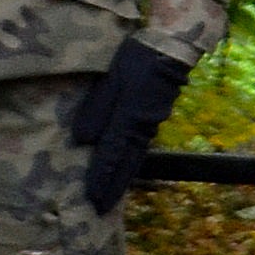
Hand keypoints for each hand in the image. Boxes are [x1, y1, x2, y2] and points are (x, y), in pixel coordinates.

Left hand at [64, 39, 192, 214]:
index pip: (110, 155)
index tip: (92, 199)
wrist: (172, 46)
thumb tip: (82, 140)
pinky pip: (141, 146)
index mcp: (128, 117)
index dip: (101, 178)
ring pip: (134, 157)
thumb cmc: (138, 57)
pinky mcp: (155, 116)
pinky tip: (127, 167)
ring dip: (123, 177)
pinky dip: (132, 162)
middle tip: (101, 208)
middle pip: (125, 163)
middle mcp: (142, 126)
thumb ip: (97, 108)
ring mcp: (151, 123)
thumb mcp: (112, 78)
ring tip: (112, 195)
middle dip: (113, 187)